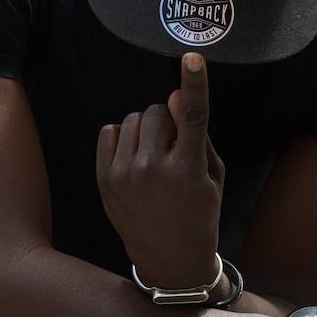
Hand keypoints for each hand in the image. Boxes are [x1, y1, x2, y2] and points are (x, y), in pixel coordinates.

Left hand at [97, 53, 225, 288]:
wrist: (169, 258)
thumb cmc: (199, 212)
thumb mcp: (212, 176)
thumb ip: (196, 135)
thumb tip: (173, 95)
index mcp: (187, 169)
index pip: (192, 115)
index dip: (194, 83)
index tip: (192, 58)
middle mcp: (153, 169)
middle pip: (156, 110)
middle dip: (167, 119)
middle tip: (174, 146)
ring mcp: (124, 174)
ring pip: (133, 119)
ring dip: (145, 128)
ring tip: (154, 156)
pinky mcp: (104, 179)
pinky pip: (110, 132)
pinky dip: (123, 138)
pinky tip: (134, 158)